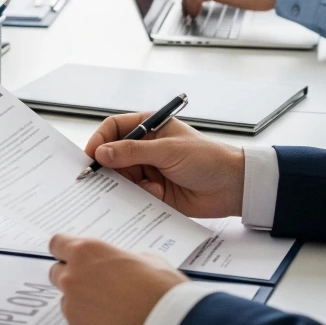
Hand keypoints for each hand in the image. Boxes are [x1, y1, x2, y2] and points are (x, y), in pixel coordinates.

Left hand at [49, 237, 186, 324]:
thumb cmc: (164, 291)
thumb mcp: (148, 259)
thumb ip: (123, 259)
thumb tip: (122, 265)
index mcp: (86, 253)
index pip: (57, 245)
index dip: (65, 251)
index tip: (70, 257)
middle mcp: (72, 279)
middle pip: (57, 275)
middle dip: (74, 279)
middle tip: (98, 288)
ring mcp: (72, 310)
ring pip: (70, 305)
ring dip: (84, 307)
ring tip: (115, 315)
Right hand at [85, 112, 244, 217]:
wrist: (234, 187)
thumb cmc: (207, 158)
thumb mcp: (168, 150)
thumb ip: (133, 152)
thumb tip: (101, 153)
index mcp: (149, 128)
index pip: (114, 128)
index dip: (100, 140)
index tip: (91, 155)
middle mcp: (145, 148)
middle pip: (113, 154)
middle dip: (108, 166)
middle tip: (99, 178)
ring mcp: (148, 170)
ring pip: (121, 177)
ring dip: (126, 183)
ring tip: (140, 187)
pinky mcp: (153, 192)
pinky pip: (134, 195)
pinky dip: (139, 196)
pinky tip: (157, 195)